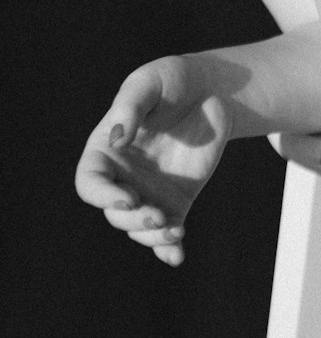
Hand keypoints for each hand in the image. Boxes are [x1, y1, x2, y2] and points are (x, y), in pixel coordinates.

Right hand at [74, 55, 231, 266]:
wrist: (212, 89)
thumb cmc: (172, 81)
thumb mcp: (148, 83)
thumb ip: (130, 107)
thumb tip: (117, 140)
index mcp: (105, 150)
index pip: (90, 183)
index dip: (102, 196)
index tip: (128, 198)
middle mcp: (123, 177)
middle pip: (115, 212)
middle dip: (133, 220)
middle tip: (157, 215)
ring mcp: (149, 192)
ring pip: (139, 228)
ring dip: (152, 237)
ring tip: (176, 231)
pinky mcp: (177, 200)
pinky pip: (168, 230)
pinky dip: (169, 249)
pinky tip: (177, 256)